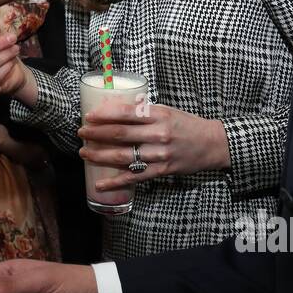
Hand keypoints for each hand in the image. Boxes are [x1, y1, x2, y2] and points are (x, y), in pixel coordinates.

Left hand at [77, 99, 229, 189]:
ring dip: (100, 156)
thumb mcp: (166, 111)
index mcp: (159, 115)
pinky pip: (134, 178)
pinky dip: (116, 182)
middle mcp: (158, 134)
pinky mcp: (162, 171)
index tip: (88, 116)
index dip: (104, 115)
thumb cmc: (186, 125)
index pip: (126, 114)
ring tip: (84, 153)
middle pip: (120, 134)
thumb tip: (112, 108)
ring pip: (123, 157)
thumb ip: (142, 111)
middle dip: (96, 134)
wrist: (212, 144)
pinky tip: (100, 184)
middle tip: (81, 133)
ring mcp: (159, 154)